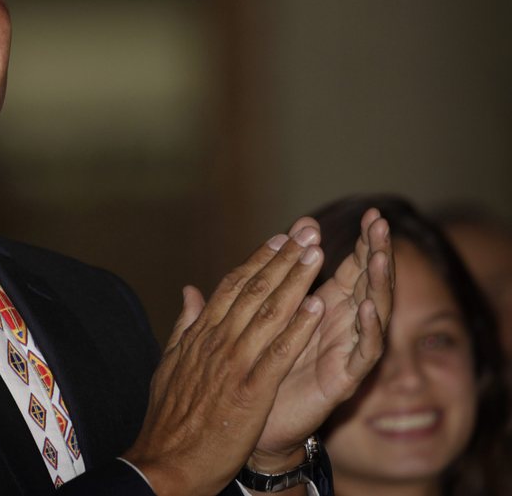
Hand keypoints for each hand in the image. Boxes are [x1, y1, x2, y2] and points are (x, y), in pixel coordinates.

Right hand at [123, 223, 328, 495]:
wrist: (164, 461)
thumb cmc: (168, 419)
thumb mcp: (169, 364)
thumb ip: (184, 326)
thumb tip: (189, 292)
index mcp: (200, 335)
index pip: (232, 287)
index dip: (257, 260)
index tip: (279, 238)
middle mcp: (217, 342)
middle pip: (254, 290)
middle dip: (283, 258)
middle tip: (307, 231)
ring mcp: (233, 364)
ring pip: (269, 313)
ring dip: (295, 280)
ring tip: (316, 253)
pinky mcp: (250, 391)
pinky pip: (278, 353)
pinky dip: (297, 328)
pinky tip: (316, 307)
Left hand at [252, 209, 392, 470]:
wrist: (255, 421)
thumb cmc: (260, 366)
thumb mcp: (264, 317)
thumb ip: (271, 280)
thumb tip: (271, 240)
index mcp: (323, 307)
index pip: (349, 267)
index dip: (360, 242)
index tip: (372, 214)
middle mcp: (341, 325)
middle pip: (367, 282)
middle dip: (376, 252)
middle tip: (381, 223)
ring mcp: (346, 351)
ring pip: (373, 311)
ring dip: (378, 283)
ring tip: (380, 256)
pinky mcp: (346, 379)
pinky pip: (364, 352)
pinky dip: (368, 329)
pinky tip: (368, 307)